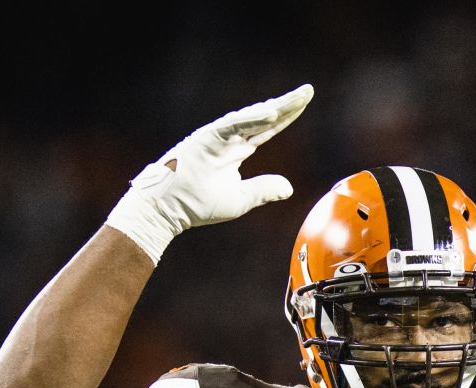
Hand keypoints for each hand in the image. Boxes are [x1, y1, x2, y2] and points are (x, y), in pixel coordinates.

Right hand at [106, 84, 314, 262]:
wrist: (167, 209)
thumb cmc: (197, 204)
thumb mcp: (240, 200)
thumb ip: (263, 190)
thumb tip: (289, 187)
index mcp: (236, 149)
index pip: (267, 129)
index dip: (287, 116)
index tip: (305, 102)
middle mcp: (228, 138)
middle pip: (263, 118)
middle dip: (286, 105)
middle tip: (308, 90)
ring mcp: (217, 136)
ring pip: (250, 117)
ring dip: (273, 107)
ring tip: (296, 98)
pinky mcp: (205, 138)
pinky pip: (232, 125)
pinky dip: (251, 118)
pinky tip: (271, 113)